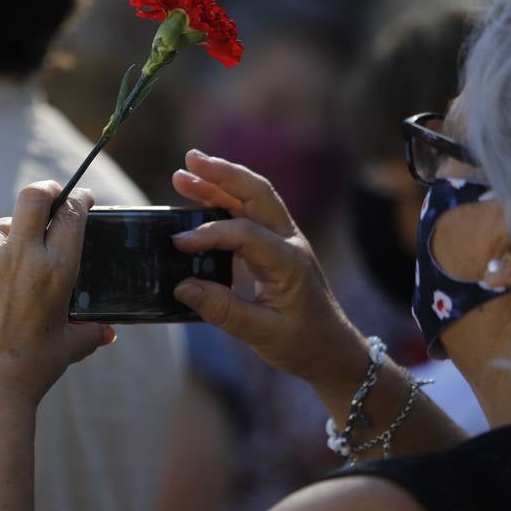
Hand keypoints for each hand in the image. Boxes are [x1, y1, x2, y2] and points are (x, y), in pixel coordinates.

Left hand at [0, 182, 116, 405]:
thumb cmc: (33, 368)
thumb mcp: (70, 346)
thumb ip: (92, 331)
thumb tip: (109, 332)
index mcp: (57, 270)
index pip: (71, 213)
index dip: (78, 198)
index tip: (81, 197)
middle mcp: (22, 258)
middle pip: (32, 197)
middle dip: (45, 191)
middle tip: (50, 196)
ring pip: (2, 227)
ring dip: (13, 233)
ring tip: (17, 253)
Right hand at [170, 150, 366, 387]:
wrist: (332, 350)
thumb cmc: (302, 344)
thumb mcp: (261, 335)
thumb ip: (222, 311)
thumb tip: (183, 286)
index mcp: (290, 263)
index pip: (245, 233)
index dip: (209, 233)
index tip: (178, 242)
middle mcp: (290, 242)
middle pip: (257, 193)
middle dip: (223, 173)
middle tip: (188, 160)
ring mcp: (286, 240)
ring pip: (254, 198)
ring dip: (221, 181)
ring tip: (184, 172)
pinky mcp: (277, 246)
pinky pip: (251, 214)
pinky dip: (226, 200)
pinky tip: (200, 198)